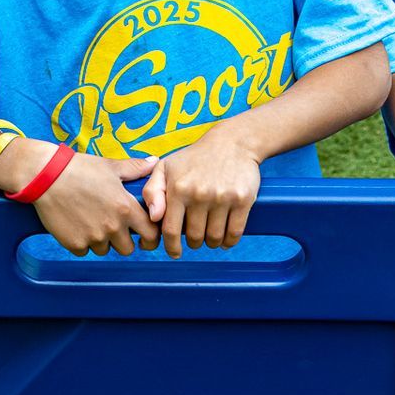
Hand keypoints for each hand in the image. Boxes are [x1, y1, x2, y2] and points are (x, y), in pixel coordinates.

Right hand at [31, 152, 157, 255]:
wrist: (45, 176)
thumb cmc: (79, 169)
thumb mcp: (110, 166)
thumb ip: (135, 168)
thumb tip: (153, 163)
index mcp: (125, 208)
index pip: (151, 234)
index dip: (151, 236)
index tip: (144, 235)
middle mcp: (112, 227)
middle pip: (128, 249)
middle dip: (123, 240)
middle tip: (113, 227)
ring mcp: (93, 237)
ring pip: (104, 250)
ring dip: (101, 241)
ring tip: (90, 220)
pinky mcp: (74, 244)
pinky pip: (84, 251)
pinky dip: (81, 242)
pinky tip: (75, 224)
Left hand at [141, 128, 260, 257]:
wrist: (232, 142)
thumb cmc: (195, 158)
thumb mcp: (166, 167)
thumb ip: (152, 191)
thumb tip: (153, 217)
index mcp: (178, 188)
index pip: (170, 229)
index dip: (171, 246)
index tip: (174, 252)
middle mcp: (199, 194)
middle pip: (194, 237)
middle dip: (193, 243)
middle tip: (194, 238)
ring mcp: (222, 197)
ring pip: (214, 238)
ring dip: (211, 243)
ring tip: (209, 237)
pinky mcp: (243, 200)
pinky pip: (234, 233)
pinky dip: (229, 241)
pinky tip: (224, 239)